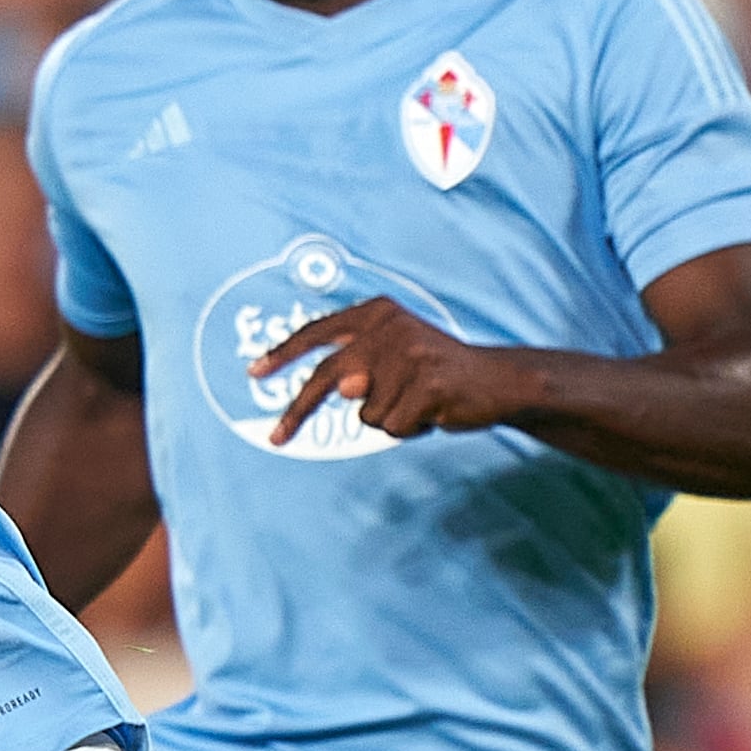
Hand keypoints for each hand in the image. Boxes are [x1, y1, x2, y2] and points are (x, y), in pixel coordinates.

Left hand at [255, 296, 533, 445]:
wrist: (498, 381)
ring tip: (418, 403)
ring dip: (388, 419)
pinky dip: (408, 429)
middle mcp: (390, 328)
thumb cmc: (436, 373)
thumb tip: (342, 389)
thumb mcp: (393, 363)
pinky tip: (432, 412)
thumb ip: (358, 371)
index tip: (253, 373)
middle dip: (299, 411)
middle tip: (275, 437)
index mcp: (377, 313)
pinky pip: (392, 426)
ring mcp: (409, 355)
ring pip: (365, 412)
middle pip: (328, 376)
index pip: (319, 332)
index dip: (284, 353)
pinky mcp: (428, 384)